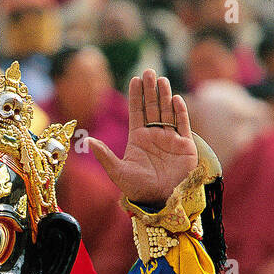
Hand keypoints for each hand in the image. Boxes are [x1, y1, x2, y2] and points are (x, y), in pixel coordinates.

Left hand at [88, 69, 197, 207]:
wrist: (161, 201)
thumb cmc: (138, 189)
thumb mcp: (118, 172)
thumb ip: (105, 155)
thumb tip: (87, 140)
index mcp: (138, 139)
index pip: (137, 112)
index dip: (136, 96)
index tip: (135, 79)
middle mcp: (155, 136)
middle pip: (152, 107)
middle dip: (150, 90)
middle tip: (148, 71)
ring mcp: (171, 139)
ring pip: (167, 112)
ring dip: (164, 96)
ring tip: (161, 80)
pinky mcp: (185, 146)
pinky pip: (183, 125)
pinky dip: (180, 112)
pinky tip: (175, 99)